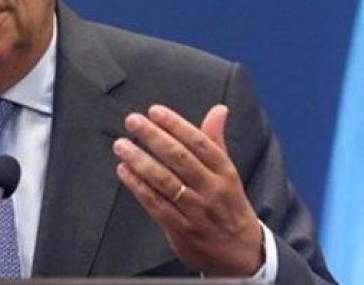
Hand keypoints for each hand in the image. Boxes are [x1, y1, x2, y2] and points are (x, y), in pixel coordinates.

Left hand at [112, 104, 262, 275]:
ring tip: (122, 145)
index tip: (155, 111)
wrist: (242, 253)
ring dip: (140, 160)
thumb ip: (215, 141)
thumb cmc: (230, 207)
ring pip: (164, 181)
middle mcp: (211, 190)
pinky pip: (156, 204)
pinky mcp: (181, 229)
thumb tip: (218, 110)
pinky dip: (138, 186)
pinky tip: (125, 171)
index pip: (199, 142)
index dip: (175, 125)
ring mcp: (196, 211)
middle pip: (179, 158)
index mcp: (225, 172)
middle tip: (133, 121)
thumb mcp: (229, 173)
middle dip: (153, 137)